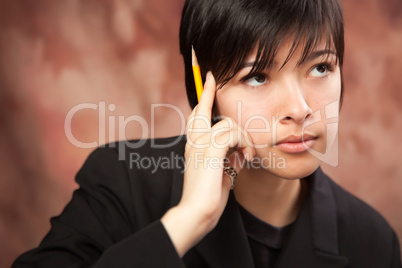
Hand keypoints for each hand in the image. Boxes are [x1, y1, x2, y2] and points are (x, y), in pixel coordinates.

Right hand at [161, 72, 254, 256]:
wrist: (197, 211)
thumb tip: (239, 150)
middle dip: (208, 91)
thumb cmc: (209, 196)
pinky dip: (243, 144)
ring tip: (246, 156)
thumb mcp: (220, 172)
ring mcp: (199, 143)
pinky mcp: (209, 148)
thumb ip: (227, 158)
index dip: (203, 97)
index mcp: (194, 146)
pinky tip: (244, 159)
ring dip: (242, 138)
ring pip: (228, 124)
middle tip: (211, 75)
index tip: (208, 79)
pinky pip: (233, 133)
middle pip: (201, 109)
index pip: (197, 116)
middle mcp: (193, 141)